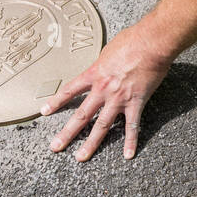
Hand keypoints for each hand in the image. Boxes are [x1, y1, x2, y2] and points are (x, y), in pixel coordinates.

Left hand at [40, 23, 169, 160]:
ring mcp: (119, 99)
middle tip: (55, 147)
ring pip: (102, 126)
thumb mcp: (109, 49)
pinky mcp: (136, 103)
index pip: (70, 90)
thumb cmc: (132, 39)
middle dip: (67, 133)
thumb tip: (103, 64)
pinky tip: (128, 155)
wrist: (151, 43)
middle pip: (81, 115)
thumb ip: (103, 62)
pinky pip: (132, 126)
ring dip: (91, 144)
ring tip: (80, 157)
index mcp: (94, 74)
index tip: (45, 112)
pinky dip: (130, 141)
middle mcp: (103, 90)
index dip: (56, 102)